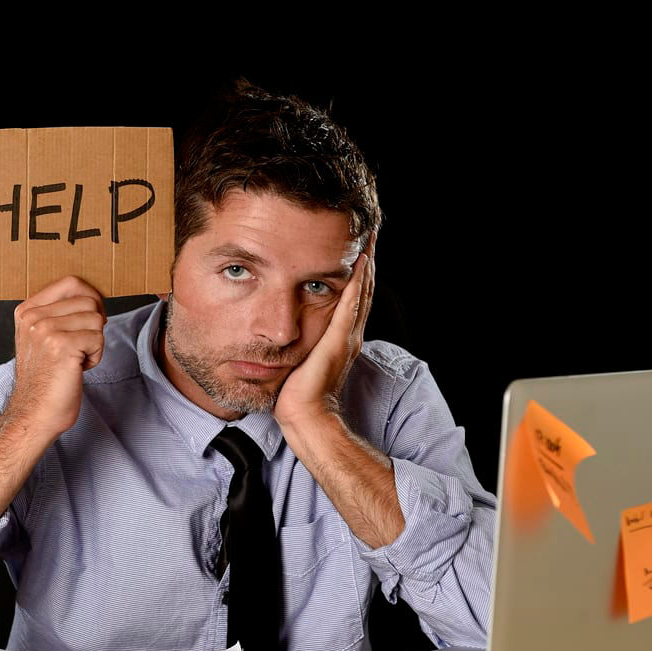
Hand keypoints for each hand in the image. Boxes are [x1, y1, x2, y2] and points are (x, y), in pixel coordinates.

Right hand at [6, 275, 106, 436]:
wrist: (35, 413)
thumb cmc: (46, 379)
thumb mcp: (41, 338)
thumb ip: (58, 313)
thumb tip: (93, 296)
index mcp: (27, 310)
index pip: (71, 283)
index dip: (90, 299)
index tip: (89, 321)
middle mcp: (33, 317)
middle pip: (88, 300)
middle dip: (94, 325)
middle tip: (79, 348)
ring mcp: (45, 330)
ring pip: (96, 318)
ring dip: (94, 343)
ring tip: (75, 360)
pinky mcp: (61, 346)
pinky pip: (98, 338)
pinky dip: (95, 357)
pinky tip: (77, 369)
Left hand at [274, 231, 375, 426]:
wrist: (305, 416)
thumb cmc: (296, 394)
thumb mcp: (297, 360)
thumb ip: (298, 343)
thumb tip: (281, 331)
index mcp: (341, 338)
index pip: (352, 298)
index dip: (357, 273)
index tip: (358, 248)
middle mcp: (349, 334)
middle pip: (362, 290)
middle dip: (366, 261)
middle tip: (370, 233)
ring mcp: (347, 337)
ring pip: (360, 293)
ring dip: (366, 265)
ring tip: (369, 239)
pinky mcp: (339, 341)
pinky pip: (351, 305)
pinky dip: (357, 283)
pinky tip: (360, 263)